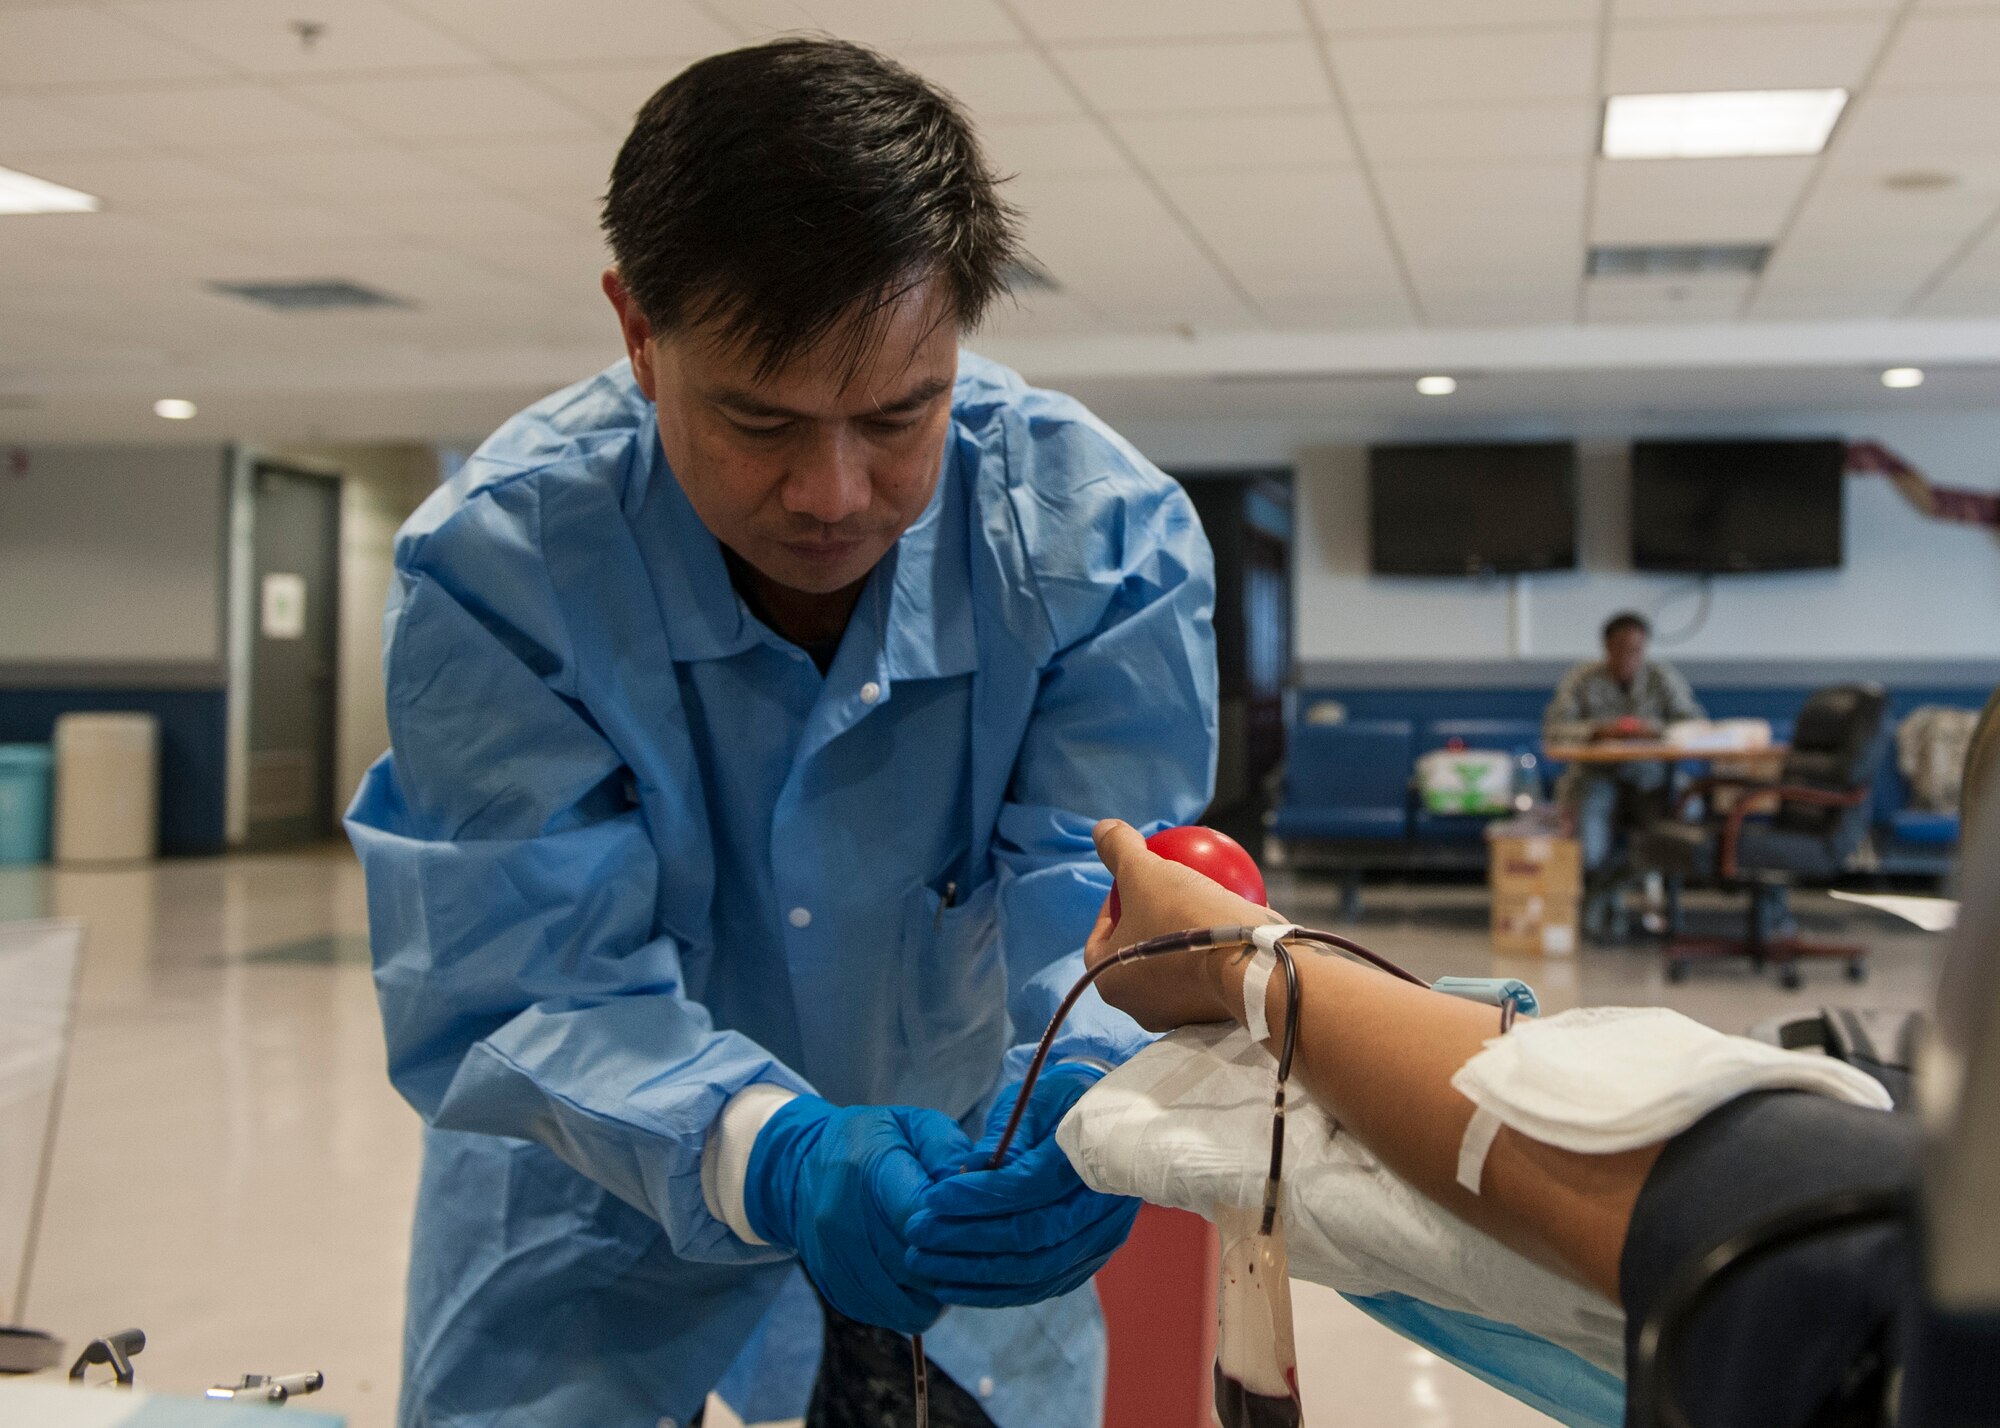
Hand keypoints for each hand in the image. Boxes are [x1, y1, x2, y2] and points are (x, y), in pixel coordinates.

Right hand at [743, 1097, 971, 1334]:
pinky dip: (916, 1304)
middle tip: (969, 1245)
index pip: (921, 1215)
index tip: (970, 1215)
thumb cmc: (870, 1143)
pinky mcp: (837, 1291)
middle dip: (953, 1258)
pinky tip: (922, 1278)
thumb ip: (946, 1148)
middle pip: (919, 1264)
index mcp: (867, 1171)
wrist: (800, 1171)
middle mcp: (843, 1223)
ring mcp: (836, 1263)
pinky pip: (893, 1316)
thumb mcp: (911, 1124)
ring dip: (939, 1289)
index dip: (956, 1222)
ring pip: (911, 1303)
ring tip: (947, 1263)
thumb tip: (978, 1178)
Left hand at [905, 1063, 1137, 1306]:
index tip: (931, 1198)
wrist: (1112, 1123)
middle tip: (917, 1235)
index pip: (1029, 1187)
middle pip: (1030, 1237)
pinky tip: (954, 1286)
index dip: (977, 1197)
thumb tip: (970, 1170)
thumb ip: (1005, 1136)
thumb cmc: (1063, 1104)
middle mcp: (1104, 1205)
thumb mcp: (1034, 1101)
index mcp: (1092, 1154)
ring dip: (973, 1274)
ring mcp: (1102, 1239)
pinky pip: (1041, 1285)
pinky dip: (995, 1291)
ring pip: (1035, 1271)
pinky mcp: (1090, 1261)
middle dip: (966, 1240)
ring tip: (924, 1265)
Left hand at [1085, 818, 1275, 1031]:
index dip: (1112, 906)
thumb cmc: (1184, 919)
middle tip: (1164, 890)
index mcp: (1111, 983)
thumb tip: (1101, 828)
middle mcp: (1140, 1007)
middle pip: (1137, 951)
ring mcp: (1179, 1014)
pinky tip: (1228, 912)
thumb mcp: (1143, 871)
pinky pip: (1207, 971)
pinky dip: (1211, 946)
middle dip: (1149, 920)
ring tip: (1198, 897)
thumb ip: (1118, 850)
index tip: (1132, 883)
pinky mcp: (1215, 1012)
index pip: (1100, 937)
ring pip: (1174, 962)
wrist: (1252, 962)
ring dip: (1181, 932)